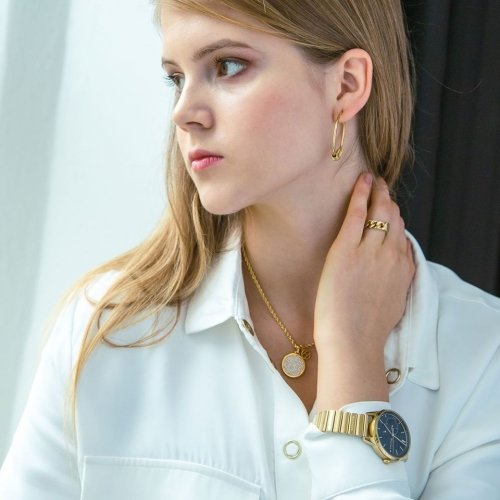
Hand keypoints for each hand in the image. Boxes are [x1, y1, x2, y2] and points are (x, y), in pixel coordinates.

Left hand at [314, 173, 414, 408]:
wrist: (352, 341)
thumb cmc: (366, 332)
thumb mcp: (393, 305)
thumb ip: (395, 284)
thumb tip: (393, 276)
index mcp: (402, 270)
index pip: (403, 236)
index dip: (397, 221)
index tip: (390, 211)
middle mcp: (391, 256)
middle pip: (395, 220)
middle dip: (389, 201)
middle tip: (382, 187)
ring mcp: (370, 250)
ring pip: (380, 213)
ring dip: (377, 193)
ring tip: (373, 181)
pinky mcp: (347, 249)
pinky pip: (357, 214)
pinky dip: (360, 194)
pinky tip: (360, 181)